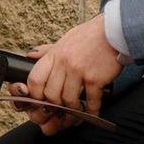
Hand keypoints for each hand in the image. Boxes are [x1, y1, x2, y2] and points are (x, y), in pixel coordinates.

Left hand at [17, 15, 121, 136]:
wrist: (112, 31)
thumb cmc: (89, 36)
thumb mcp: (64, 40)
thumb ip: (47, 51)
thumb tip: (30, 55)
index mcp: (53, 55)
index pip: (34, 79)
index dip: (35, 95)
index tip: (41, 102)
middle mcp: (63, 63)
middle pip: (50, 94)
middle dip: (55, 107)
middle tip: (60, 112)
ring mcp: (78, 71)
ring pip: (68, 100)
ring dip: (73, 111)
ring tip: (77, 112)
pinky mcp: (95, 78)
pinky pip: (90, 101)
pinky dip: (91, 111)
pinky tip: (92, 113)